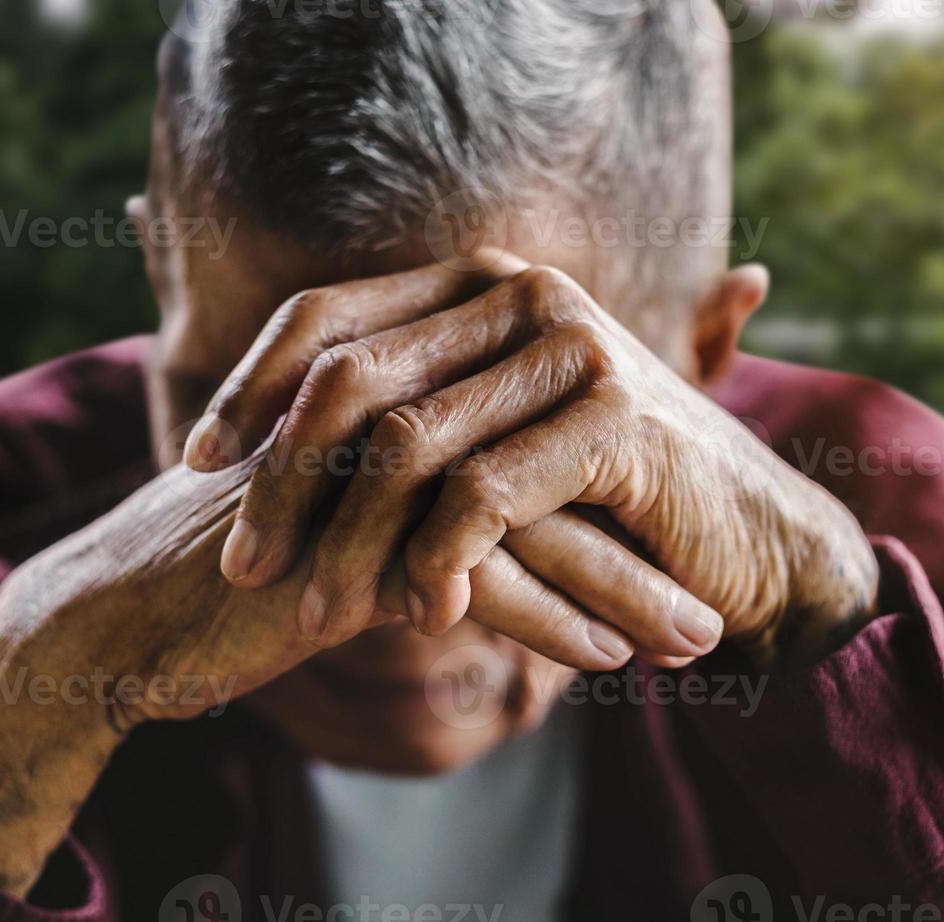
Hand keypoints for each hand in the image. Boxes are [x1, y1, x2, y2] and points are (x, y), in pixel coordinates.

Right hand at [0, 442, 698, 895]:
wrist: (129, 615)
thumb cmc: (249, 564)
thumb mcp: (351, 519)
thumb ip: (435, 500)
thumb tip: (526, 522)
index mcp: (399, 401)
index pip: (536, 433)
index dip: (618, 490)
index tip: (689, 542)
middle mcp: (390, 424)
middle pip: (549, 469)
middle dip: (646, 538)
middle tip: (728, 588)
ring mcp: (368, 482)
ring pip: (529, 525)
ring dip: (622, 587)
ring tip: (700, 637)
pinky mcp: (345, 551)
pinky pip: (473, 584)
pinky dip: (550, 622)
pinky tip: (610, 659)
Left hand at [187, 260, 879, 662]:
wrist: (749, 541)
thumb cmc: (608, 504)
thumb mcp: (495, 448)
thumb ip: (409, 421)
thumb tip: (262, 446)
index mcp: (484, 284)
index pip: (328, 314)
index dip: (249, 386)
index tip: (194, 462)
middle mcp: (525, 295)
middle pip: (350, 379)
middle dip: (279, 480)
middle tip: (242, 564)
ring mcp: (575, 348)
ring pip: (407, 445)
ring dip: (348, 541)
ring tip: (313, 611)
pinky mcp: (617, 419)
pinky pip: (486, 495)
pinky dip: (441, 561)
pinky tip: (425, 615)